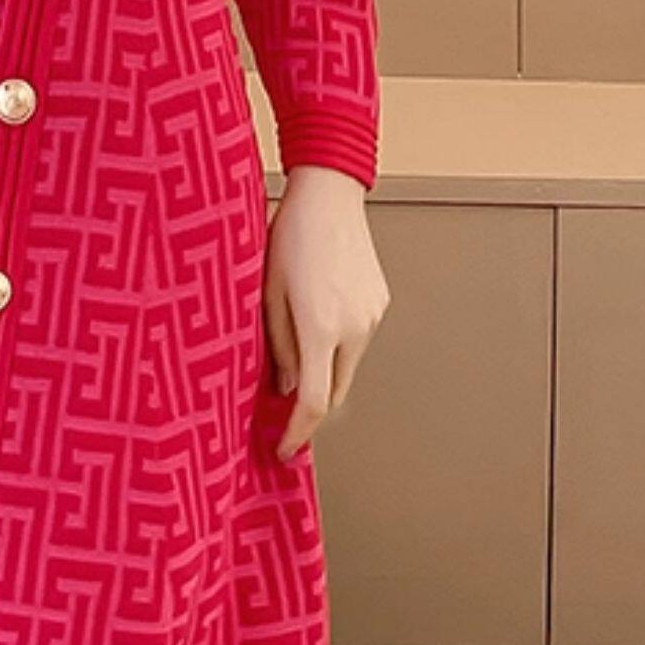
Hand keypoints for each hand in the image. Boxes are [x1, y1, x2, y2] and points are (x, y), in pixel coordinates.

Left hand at [262, 166, 388, 457]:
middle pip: (334, 393)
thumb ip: (278, 347)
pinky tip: (314, 323)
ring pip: (346, 367)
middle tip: (280, 413)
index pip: (313, 404)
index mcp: (322, 328)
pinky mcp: (378, 302)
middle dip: (309, 410)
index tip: (283, 450)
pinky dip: (336, 346)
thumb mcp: (266, 294)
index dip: (297, 435)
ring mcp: (371, 316)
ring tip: (291, 356)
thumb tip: (287, 387)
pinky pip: (356, 339)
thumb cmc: (288, 235)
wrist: (328, 194)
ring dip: (322, 374)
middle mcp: (354, 328)